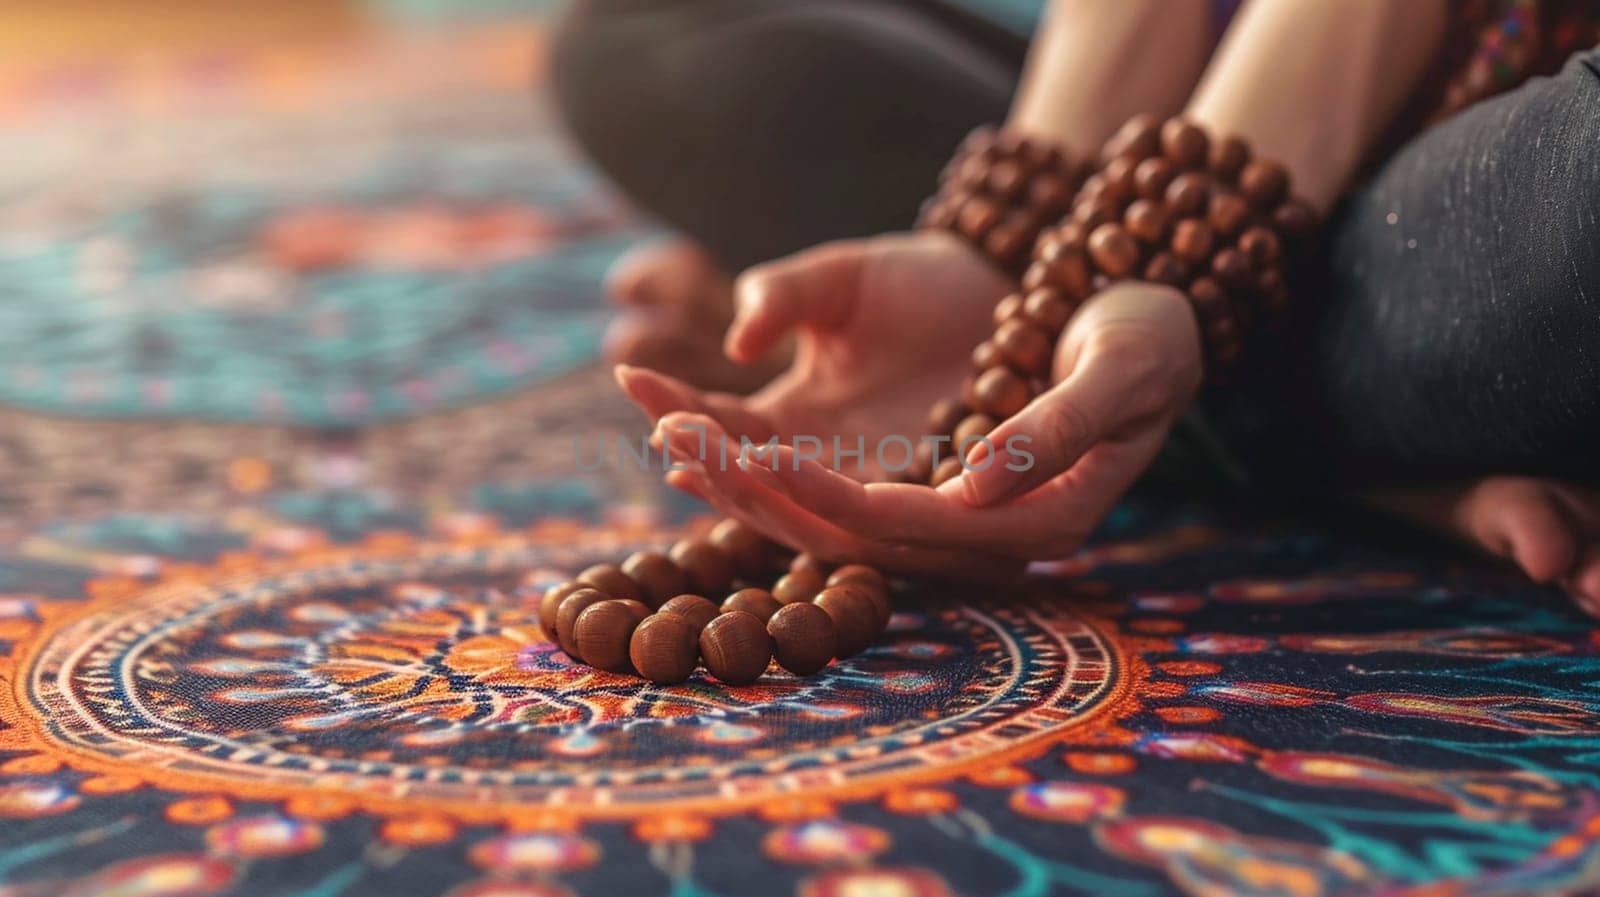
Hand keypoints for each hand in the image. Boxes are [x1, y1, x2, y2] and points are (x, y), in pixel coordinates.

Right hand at [618, 230, 1010, 481]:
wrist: (1006, 286)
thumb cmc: (916, 282)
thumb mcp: (835, 279)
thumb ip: (781, 295)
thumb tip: (739, 346)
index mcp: (799, 420)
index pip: (727, 431)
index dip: (681, 409)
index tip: (634, 380)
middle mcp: (833, 463)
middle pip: (756, 484)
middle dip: (706, 456)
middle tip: (663, 425)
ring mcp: (886, 482)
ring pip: (809, 512)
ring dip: (755, 488)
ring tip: (710, 456)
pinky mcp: (944, 491)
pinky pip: (891, 512)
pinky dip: (840, 502)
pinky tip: (800, 480)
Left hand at [653, 281, 1202, 574]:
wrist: (1149, 319)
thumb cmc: (1147, 337)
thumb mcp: (1123, 366)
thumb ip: (1059, 425)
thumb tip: (978, 486)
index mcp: (1033, 520)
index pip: (906, 523)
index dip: (826, 494)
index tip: (755, 453)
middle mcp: (978, 531)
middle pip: (841, 527)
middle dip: (750, 485)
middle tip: (669, 431)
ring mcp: (943, 507)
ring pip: (820, 509)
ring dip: (739, 472)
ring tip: (660, 421)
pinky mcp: (917, 475)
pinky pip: (824, 479)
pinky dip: (761, 456)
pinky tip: (699, 425)